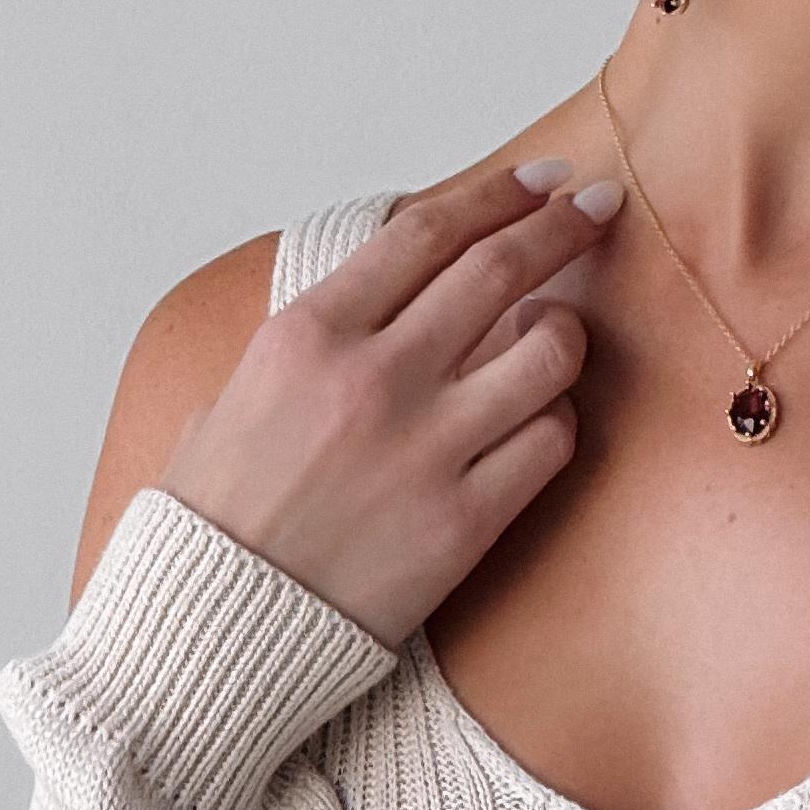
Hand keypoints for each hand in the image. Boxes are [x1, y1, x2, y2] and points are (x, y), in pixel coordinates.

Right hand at [161, 155, 617, 649]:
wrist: (216, 627)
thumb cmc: (217, 516)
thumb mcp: (237, 392)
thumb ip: (317, 335)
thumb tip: (387, 290)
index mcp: (307, 334)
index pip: (427, 232)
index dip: (498, 194)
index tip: (540, 181)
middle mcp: (373, 379)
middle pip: (500, 269)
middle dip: (561, 227)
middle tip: (594, 212)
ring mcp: (426, 449)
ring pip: (546, 352)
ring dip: (566, 330)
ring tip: (554, 332)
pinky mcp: (464, 521)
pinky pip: (550, 442)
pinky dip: (555, 419)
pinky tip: (537, 418)